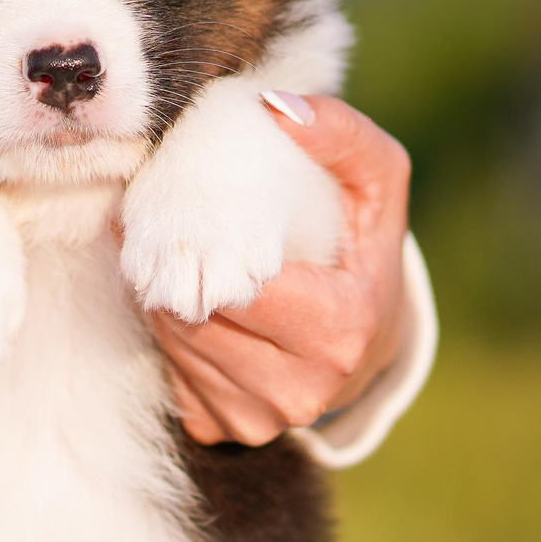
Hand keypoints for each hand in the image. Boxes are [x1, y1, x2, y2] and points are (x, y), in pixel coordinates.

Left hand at [150, 95, 411, 445]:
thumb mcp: (376, 178)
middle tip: (164, 232)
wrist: (374, 333)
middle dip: (174, 273)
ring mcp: (263, 418)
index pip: (236, 288)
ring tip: (176, 264)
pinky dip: (173, 342)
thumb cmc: (366, 244)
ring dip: (165, 304)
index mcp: (339, 329)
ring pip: (177, 348)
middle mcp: (302, 389)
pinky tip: (188, 310)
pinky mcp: (229, 431)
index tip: (178, 209)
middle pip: (195, 321)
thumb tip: (277, 109)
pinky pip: (174, 380)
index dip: (199, 247)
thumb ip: (340, 134)